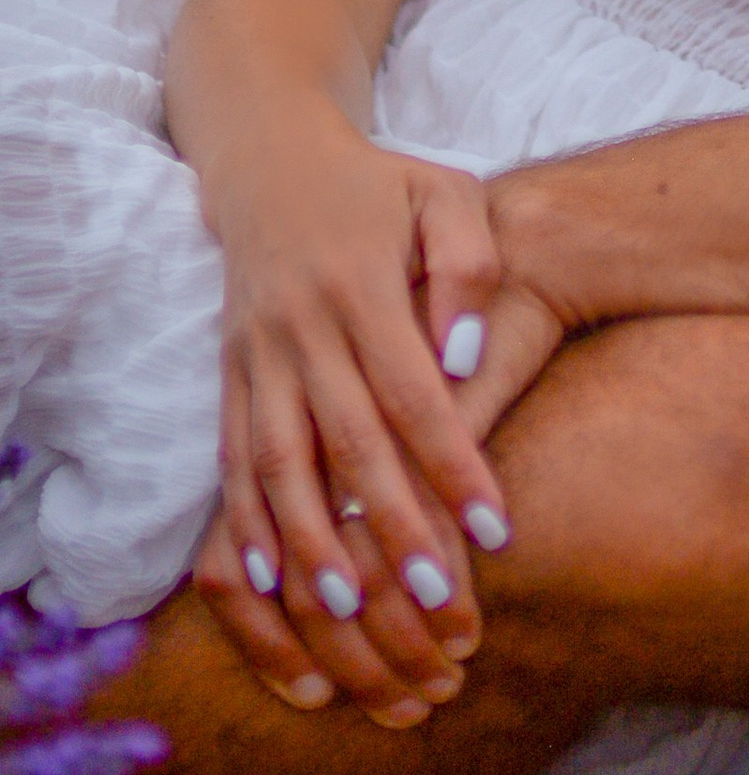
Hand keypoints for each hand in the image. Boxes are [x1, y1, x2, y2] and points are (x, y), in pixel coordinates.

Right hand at [191, 121, 512, 724]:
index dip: (454, 462)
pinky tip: (269, 584)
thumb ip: (469, 263)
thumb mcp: (446, 193)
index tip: (497, 530)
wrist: (274, 160)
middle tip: (437, 602)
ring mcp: (254, 357)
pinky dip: (244, 527)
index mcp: (360, 283)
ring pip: (275, 468)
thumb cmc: (383, 185)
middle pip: (346, 445)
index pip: (413, 393)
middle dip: (390, 530)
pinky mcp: (227, 377)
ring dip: (310, 547)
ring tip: (350, 614)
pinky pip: (229, 464)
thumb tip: (468, 356)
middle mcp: (300, 328)